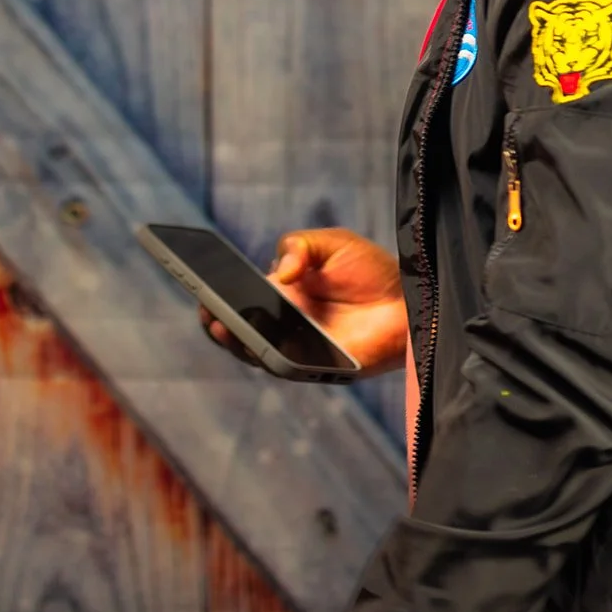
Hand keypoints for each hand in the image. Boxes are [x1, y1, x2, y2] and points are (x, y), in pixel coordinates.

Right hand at [202, 228, 407, 376]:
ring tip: (223, 325)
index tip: (200, 288)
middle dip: (218, 321)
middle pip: (241, 329)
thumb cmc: (373, 269)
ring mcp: (300, 348)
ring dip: (236, 342)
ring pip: (257, 352)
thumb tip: (279, 272)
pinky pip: (287, 367)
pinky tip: (259, 342)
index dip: (217, 297)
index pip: (241, 300)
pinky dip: (269, 357)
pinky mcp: (318, 368)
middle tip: (207, 309)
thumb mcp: (332, 242)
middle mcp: (287, 325)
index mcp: (284, 295)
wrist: (411, 297)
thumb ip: (300, 246)